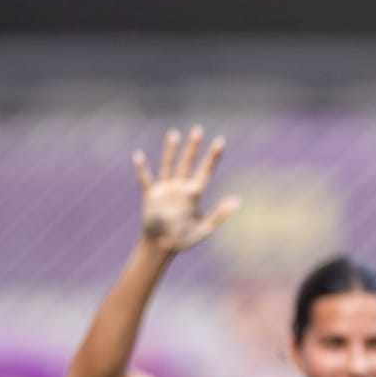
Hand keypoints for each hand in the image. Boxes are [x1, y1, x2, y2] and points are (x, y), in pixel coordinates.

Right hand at [136, 125, 238, 252]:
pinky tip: (138, 156)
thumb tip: (237, 201)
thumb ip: (220, 215)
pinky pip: (146, 180)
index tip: (220, 142)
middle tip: (198, 130)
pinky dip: (142, 169)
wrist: (163, 246)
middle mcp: (180, 188)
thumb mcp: (205, 229)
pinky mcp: (152, 196)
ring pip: (169, 165)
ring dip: (171, 151)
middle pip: (187, 163)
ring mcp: (166, 190)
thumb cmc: (185, 239)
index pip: (205, 172)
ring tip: (174, 134)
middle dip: (193, 148)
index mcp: (194, 194)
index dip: (212, 158)